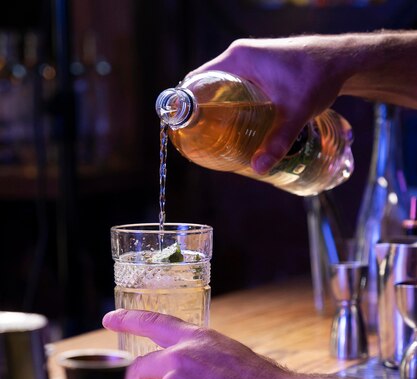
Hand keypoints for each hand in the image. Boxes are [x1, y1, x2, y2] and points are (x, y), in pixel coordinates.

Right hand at [187, 35, 350, 172]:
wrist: (340, 61)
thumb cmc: (317, 76)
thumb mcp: (295, 111)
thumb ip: (278, 141)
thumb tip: (259, 169)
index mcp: (238, 58)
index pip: (198, 80)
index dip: (186, 103)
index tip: (183, 127)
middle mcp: (239, 58)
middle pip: (207, 87)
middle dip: (201, 113)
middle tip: (199, 140)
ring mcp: (249, 64)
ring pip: (221, 89)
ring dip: (216, 111)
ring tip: (213, 139)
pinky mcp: (259, 72)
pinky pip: (234, 89)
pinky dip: (230, 106)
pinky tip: (233, 127)